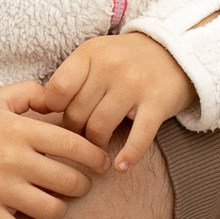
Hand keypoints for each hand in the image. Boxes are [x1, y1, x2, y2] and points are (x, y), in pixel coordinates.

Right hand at [0, 82, 110, 218]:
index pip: (73, 145)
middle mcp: (14, 160)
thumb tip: (57, 99)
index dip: (95, 156)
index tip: (103, 163)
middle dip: (82, 185)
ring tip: (58, 205)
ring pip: (50, 209)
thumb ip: (30, 93)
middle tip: (81, 185)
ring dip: (60, 210)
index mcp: (21, 131)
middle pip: (68, 181)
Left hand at [46, 31, 195, 170]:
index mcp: (89, 54)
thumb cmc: (127, 59)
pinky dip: (129, 156)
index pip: (57, 91)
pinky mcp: (157, 103)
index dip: (54, 111)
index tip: (62, 117)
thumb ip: (72, 77)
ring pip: (100, 127)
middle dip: (75, 132)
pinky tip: (121, 167)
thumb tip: (43, 110)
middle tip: (81, 137)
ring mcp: (134, 84)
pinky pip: (138, 136)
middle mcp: (110, 66)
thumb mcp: (96, 55)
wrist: (176, 50)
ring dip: (95, 146)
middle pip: (77, 113)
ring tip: (97, 150)